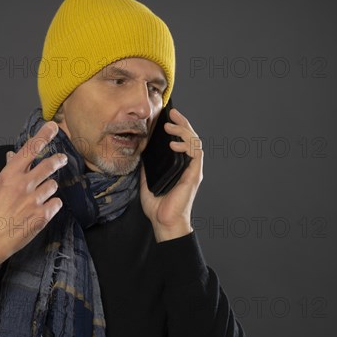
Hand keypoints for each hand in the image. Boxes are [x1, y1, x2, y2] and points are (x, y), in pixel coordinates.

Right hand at [0, 121, 67, 265]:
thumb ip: (7, 172)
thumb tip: (12, 156)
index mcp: (9, 176)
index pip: (29, 150)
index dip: (43, 136)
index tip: (52, 127)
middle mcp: (23, 185)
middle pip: (48, 165)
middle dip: (57, 160)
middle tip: (62, 158)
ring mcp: (34, 201)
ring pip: (52, 185)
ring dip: (48, 188)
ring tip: (36, 198)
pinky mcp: (42, 216)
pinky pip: (55, 203)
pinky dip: (51, 205)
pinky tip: (39, 211)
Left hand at [139, 108, 202, 242]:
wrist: (164, 222)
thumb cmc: (158, 206)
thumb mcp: (147, 180)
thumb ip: (147, 167)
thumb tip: (141, 153)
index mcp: (179, 166)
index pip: (182, 141)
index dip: (177, 127)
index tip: (168, 116)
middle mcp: (189, 166)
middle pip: (190, 138)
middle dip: (182, 123)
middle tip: (172, 113)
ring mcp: (193, 170)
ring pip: (195, 142)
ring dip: (184, 131)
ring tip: (170, 125)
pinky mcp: (194, 175)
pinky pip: (196, 155)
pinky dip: (186, 146)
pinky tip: (174, 143)